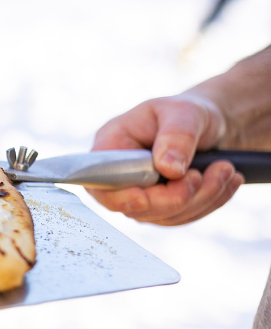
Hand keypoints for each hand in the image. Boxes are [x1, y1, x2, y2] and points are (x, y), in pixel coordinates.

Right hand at [90, 94, 242, 224]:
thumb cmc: (187, 112)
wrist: (207, 124)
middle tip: (210, 172)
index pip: (101, 183)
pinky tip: (227, 181)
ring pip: (165, 216)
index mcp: (111, 146)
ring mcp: (139, 193)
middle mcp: (118, 174)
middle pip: (137, 206)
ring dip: (203, 198)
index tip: (146, 197)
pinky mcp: (161, 206)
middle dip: (179, 196)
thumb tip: (168, 169)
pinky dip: (211, 202)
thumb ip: (175, 136)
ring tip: (227, 170)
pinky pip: (183, 217)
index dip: (121, 197)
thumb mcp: (184, 112)